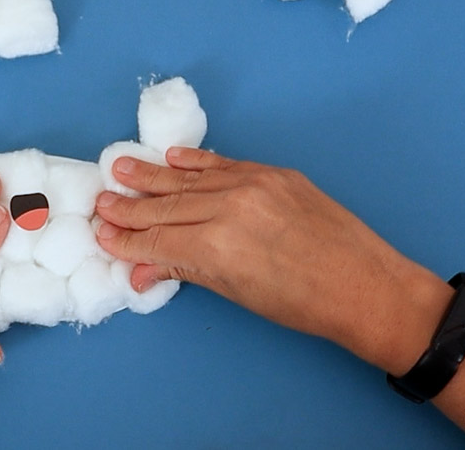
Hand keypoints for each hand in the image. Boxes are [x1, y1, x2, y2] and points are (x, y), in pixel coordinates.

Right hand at [93, 147, 451, 374]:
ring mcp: (253, 185)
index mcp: (216, 247)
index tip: (101, 233)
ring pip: (188, 181)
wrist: (364, 285)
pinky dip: (194, 163)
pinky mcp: (273, 173)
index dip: (125, 239)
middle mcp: (229, 209)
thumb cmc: (302, 304)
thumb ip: (185, 270)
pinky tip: (169, 159)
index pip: (156, 240)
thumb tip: (140, 268)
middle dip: (128, 208)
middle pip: (165, 207)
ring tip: (120, 169)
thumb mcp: (236, 293)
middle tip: (100, 202)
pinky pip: (222, 165)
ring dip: (150, 177)